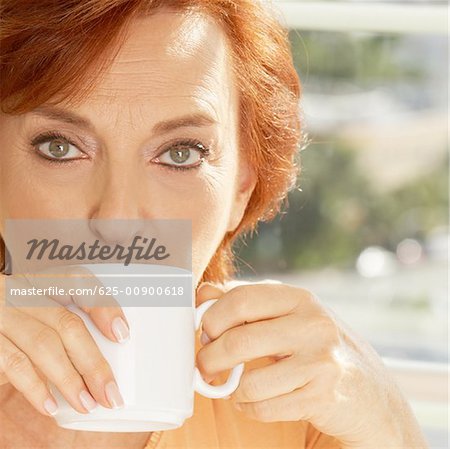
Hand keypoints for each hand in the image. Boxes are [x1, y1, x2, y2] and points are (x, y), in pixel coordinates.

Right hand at [0, 266, 128, 416]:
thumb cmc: (12, 324)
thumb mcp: (35, 314)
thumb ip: (59, 327)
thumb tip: (96, 363)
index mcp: (39, 281)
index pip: (79, 282)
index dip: (104, 307)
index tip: (122, 334)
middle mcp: (21, 292)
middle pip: (67, 324)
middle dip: (92, 362)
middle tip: (109, 392)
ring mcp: (3, 314)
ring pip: (45, 345)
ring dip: (69, 379)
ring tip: (86, 403)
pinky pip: (15, 364)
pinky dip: (35, 387)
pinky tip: (51, 404)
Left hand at [196, 281, 428, 447]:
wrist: (368, 391)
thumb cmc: (315, 347)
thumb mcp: (287, 316)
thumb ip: (245, 304)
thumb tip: (202, 295)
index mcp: (299, 298)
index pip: (240, 299)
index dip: (212, 318)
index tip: (204, 333)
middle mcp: (313, 324)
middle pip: (239, 340)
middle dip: (210, 358)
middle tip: (204, 367)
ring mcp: (321, 360)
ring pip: (249, 382)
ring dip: (232, 390)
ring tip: (237, 387)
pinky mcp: (322, 395)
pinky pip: (265, 407)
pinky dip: (250, 408)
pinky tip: (256, 401)